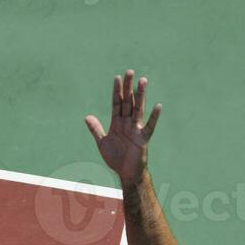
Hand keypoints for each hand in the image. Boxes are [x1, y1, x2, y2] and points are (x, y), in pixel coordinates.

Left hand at [84, 70, 160, 187]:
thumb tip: (87, 116)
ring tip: (142, 81)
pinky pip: (150, 126)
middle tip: (130, 72)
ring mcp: (136, 129)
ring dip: (140, 95)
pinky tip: (158, 106)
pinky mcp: (143, 138)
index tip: (117, 77)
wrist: (126, 173)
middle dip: (128, 87)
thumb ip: (96, 129)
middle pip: (128, 101)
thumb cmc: (116, 158)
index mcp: (117, 123)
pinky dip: (154, 117)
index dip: (116, 91)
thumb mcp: (102, 142)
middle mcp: (127, 123)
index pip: (117, 103)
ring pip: (138, 108)